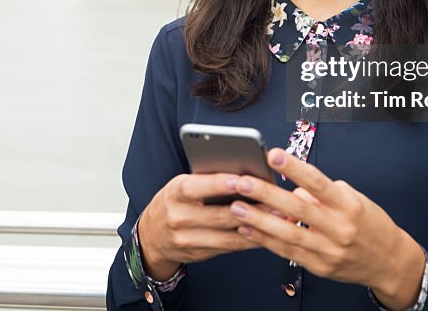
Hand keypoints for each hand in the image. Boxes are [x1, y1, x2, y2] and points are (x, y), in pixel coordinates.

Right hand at [137, 172, 261, 280]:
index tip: (242, 179)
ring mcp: (188, 240)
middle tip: (273, 200)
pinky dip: (249, 240)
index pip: (196, 188)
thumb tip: (240, 173)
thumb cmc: (173, 202)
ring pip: (228, 236)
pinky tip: (265, 233)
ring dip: (256, 228)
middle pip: (218, 215)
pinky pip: (229, 248)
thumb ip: (205, 181)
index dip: (220, 184)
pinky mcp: (199, 255)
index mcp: (174, 194)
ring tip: (277, 217)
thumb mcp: (181, 185)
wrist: (151, 236)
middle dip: (249, 208)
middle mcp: (178, 218)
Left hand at [228, 148, 424, 308]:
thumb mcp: (354, 200)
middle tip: (242, 182)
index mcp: (348, 205)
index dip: (294, 168)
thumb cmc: (370, 224)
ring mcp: (329, 250)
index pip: (318, 182)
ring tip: (236, 206)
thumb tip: (292, 188)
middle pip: (298, 208)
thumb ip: (322, 194)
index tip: (272, 154)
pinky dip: (265, 240)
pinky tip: (248, 228)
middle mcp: (339, 228)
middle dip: (266, 194)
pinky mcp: (319, 267)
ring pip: (288, 233)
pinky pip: (288, 252)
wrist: (389, 262)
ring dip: (259, 219)